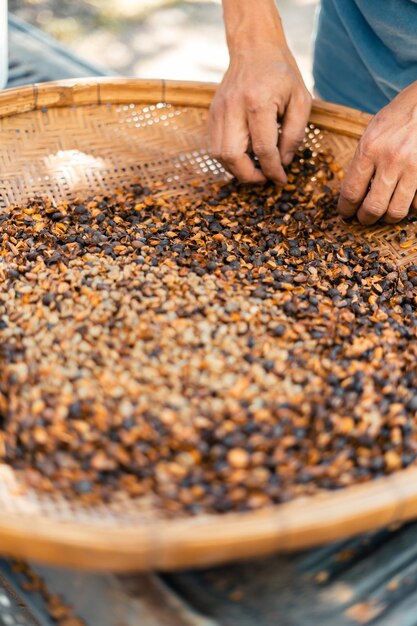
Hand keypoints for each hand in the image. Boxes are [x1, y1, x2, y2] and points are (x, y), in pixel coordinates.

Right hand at [209, 44, 311, 183]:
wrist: (254, 47)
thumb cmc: (282, 74)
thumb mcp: (301, 101)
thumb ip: (295, 134)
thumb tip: (283, 162)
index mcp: (258, 102)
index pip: (263, 149)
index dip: (273, 170)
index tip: (282, 180)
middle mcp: (233, 108)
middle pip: (233, 157)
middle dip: (250, 176)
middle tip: (265, 178)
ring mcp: (218, 111)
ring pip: (219, 155)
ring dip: (237, 170)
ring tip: (255, 169)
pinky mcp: (212, 114)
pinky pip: (215, 146)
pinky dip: (229, 159)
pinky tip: (245, 156)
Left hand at [338, 82, 416, 224]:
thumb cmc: (398, 116)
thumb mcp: (372, 133)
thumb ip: (363, 162)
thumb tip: (354, 193)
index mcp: (370, 148)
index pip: (351, 192)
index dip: (346, 209)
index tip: (345, 214)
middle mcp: (391, 159)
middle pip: (373, 207)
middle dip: (365, 219)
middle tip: (364, 219)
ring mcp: (413, 167)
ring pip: (396, 210)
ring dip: (388, 218)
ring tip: (384, 214)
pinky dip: (410, 206)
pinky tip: (404, 201)